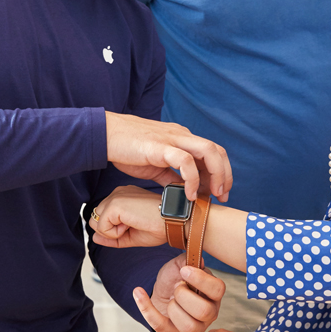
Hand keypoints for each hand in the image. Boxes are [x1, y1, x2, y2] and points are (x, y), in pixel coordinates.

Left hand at [91, 186, 166, 247]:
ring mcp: (115, 197)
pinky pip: (101, 228)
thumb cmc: (159, 226)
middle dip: (112, 231)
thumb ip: (112, 236)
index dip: (115, 231)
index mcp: (123, 196)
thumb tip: (94, 237)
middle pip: (97, 220)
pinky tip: (130, 225)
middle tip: (134, 226)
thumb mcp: (131, 234)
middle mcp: (118, 193)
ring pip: (97, 224)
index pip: (104, 218)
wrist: (173, 220)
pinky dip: (115, 234)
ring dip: (113, 232)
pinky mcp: (114, 204)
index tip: (135, 227)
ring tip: (132, 225)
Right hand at [106, 112, 231, 202]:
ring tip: (211, 194)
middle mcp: (182, 136)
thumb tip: (182, 191)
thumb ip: (171, 175)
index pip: (212, 152)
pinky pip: (185, 160)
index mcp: (182, 138)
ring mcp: (172, 139)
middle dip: (224, 175)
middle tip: (222, 196)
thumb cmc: (128, 149)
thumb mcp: (155, 165)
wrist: (105, 135)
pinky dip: (192, 178)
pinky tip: (188, 194)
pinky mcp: (161, 146)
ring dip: (216, 174)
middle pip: (217, 150)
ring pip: (208, 151)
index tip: (219, 193)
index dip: (221, 173)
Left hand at [132, 256, 225, 331]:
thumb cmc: (175, 280)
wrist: (162, 293)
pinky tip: (139, 293)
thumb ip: (188, 261)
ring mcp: (196, 328)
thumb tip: (200, 260)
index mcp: (213, 294)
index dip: (201, 280)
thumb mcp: (180, 265)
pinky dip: (147, 309)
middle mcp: (209, 313)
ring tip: (170, 299)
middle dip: (183, 295)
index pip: (218, 289)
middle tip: (177, 287)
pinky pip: (161, 327)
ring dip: (173, 307)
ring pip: (188, 325)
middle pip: (203, 310)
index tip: (184, 271)